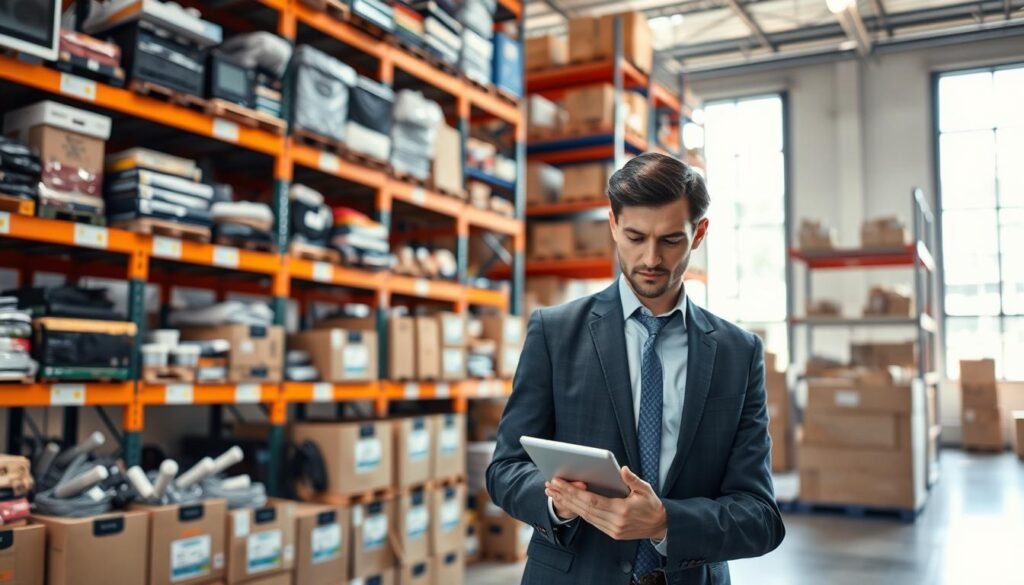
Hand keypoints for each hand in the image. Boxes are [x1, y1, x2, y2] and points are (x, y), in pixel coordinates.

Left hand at [546, 466, 667, 540]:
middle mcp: (614, 523)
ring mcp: (612, 530)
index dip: (573, 492)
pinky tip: (569, 503)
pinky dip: (578, 511)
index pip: (591, 500)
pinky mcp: (611, 533)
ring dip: (568, 504)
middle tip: (550, 486)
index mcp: (621, 510)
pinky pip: (591, 521)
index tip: (559, 483)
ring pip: (585, 516)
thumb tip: (622, 469)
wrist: (661, 526)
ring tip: (554, 493)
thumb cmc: (652, 505)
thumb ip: (633, 479)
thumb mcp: (646, 489)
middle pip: (584, 508)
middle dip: (565, 496)